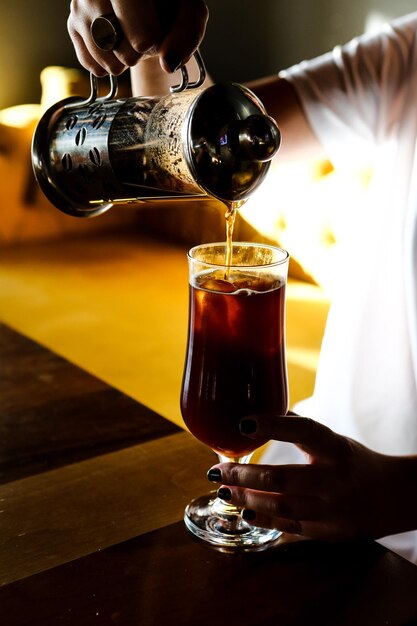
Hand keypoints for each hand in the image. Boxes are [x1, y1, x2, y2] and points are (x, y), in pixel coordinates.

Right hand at [68, 0, 208, 75]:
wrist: (147, 4)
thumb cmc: (170, 4)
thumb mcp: (189, 12)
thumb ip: (186, 36)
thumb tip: (169, 63)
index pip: (139, 35)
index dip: (150, 41)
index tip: (155, 32)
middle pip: (120, 48)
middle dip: (137, 52)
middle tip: (143, 35)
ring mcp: (80, 6)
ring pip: (104, 59)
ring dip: (124, 61)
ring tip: (131, 41)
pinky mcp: (72, 24)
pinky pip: (92, 65)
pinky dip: (109, 64)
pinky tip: (117, 46)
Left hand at [208, 413, 416, 541]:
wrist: (394, 497)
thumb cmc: (355, 462)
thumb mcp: (335, 440)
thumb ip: (302, 430)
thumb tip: (264, 409)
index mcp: (335, 448)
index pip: (303, 430)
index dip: (272, 425)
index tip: (242, 422)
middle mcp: (334, 478)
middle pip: (280, 477)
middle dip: (242, 474)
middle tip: (217, 470)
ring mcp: (332, 508)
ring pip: (281, 506)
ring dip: (247, 498)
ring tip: (225, 489)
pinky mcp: (329, 532)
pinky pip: (289, 527)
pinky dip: (264, 519)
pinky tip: (245, 511)